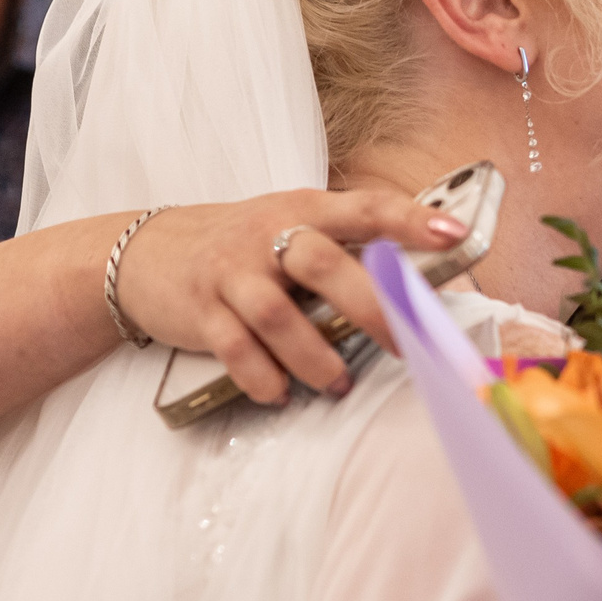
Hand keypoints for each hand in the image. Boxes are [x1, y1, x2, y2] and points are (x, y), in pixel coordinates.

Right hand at [110, 189, 469, 403]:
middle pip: (325, 265)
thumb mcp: (290, 228)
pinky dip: (263, 378)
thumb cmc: (242, 244)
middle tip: (407, 344)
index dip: (410, 219)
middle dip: (372, 308)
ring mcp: (231, 272)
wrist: (147, 251)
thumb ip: (344, 250)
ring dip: (316, 357)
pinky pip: (235, 349)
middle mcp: (266, 233)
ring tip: (340, 383)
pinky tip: (282, 393)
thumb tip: (416, 288)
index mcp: (303, 208)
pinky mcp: (200, 310)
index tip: (455, 234)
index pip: (365, 207)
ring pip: (279, 316)